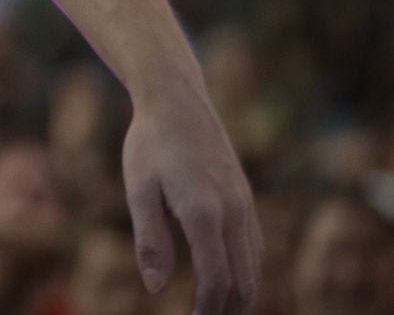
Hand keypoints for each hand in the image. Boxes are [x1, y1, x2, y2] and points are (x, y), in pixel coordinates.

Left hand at [122, 91, 262, 314]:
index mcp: (205, 212)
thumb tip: (157, 288)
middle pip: (243, 281)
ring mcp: (245, 205)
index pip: (216, 279)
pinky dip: (245, 272)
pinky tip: (228, 281)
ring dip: (239, 296)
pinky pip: (255, 247)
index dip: (206, 310)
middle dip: (226, 310)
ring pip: (254, 267)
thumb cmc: (150, 144)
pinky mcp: (246, 198)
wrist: (177, 100)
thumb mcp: (138, 188)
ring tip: (215, 312)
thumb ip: (150, 240)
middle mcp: (234, 211)